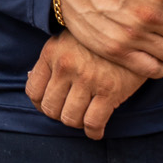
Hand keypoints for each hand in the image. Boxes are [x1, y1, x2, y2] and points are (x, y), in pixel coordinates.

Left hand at [27, 33, 144, 140]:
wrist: (132, 30)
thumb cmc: (97, 39)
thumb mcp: (67, 40)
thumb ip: (51, 60)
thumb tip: (31, 79)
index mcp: (52, 53)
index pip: (33, 91)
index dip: (40, 104)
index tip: (51, 105)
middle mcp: (66, 66)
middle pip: (50, 108)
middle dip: (59, 115)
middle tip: (70, 112)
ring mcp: (88, 79)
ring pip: (70, 119)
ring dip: (76, 123)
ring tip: (83, 118)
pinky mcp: (110, 91)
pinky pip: (93, 123)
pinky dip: (93, 132)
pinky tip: (96, 131)